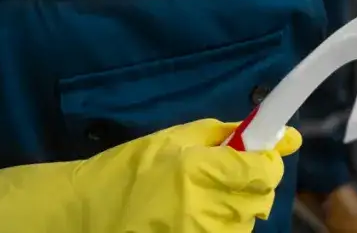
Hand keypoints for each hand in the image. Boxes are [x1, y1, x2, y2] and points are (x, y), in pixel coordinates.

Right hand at [0, 118, 302, 231]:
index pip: (262, 170)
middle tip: (218, 179)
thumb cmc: (122, 172)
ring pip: (244, 226)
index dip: (267, 162)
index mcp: (194, 171)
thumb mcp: (171, 140)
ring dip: (231, 212)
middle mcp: (199, 210)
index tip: (262, 156)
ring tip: (195, 204)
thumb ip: (226, 137)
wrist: (75, 218)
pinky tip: (190, 222)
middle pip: (260, 200)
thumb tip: (281, 133)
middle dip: (248, 187)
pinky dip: (217, 230)